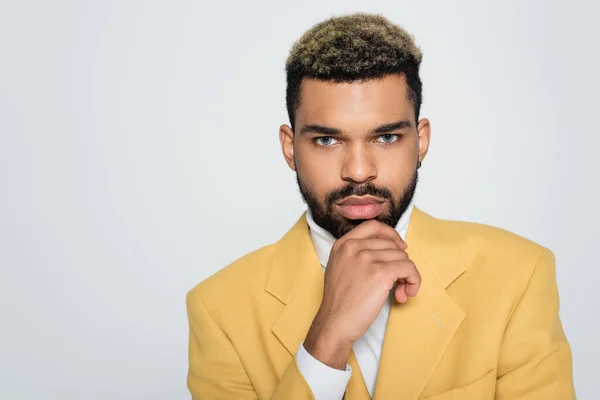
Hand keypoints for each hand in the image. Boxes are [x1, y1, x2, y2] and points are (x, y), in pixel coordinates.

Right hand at [304, 219, 420, 368]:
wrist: (335, 323)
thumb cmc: (340, 302)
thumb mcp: (340, 268)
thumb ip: (356, 255)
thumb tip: (389, 251)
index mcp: (342, 244)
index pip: (373, 226)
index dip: (391, 235)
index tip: (399, 247)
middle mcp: (353, 247)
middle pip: (392, 244)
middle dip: (400, 263)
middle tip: (398, 283)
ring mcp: (366, 258)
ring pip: (403, 256)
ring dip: (407, 276)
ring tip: (399, 293)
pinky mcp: (380, 273)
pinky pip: (409, 268)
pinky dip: (414, 281)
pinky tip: (406, 294)